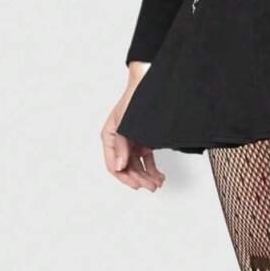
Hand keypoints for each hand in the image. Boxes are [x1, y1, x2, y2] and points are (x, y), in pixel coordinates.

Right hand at [101, 63, 164, 190]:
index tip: (136, 185)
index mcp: (110, 137)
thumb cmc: (134, 99)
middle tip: (151, 186)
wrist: (148, 83)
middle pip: (128, 169)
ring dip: (147, 177)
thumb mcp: (124, 124)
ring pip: (138, 167)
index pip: (114, 165)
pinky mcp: (144, 141)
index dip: (125, 178)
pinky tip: (159, 175)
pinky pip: (146, 160)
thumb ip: (120, 146)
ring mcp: (132, 142)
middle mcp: (120, 141)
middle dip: (140, 179)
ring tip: (157, 182)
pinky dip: (152, 169)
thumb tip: (119, 166)